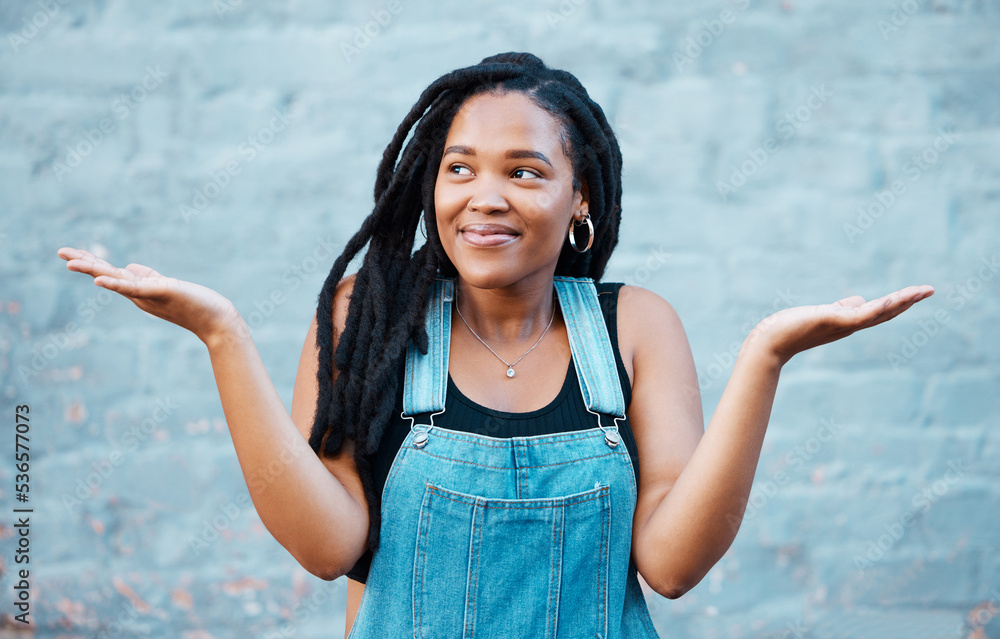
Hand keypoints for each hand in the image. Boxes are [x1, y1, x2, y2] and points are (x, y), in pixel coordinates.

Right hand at [57, 247, 243, 344]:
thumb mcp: (166, 286)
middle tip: (60, 252)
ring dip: (92, 271)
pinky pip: (134, 289)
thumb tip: (130, 266)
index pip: (111, 273)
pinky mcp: (160, 293)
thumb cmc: (195, 304)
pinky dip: (116, 284)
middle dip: (84, 263)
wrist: (216, 322)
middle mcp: (139, 294)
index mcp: (139, 290)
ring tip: (69, 262)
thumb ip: (147, 276)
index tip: (70, 253)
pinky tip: (98, 280)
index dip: (92, 263)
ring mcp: (147, 295)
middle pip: (106, 275)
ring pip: (115, 280)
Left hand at [749, 284, 935, 366]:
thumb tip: (858, 301)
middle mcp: (849, 326)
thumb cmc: (790, 328)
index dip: (899, 302)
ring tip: (921, 291)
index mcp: (847, 322)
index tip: (918, 292)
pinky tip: (894, 297)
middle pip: (885, 312)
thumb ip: (842, 308)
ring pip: (878, 312)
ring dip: (902, 302)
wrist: (770, 342)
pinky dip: (879, 307)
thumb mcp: (821, 314)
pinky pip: (862, 314)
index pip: (878, 311)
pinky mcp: (834, 321)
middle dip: (908, 301)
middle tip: (930, 290)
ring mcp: (843, 325)